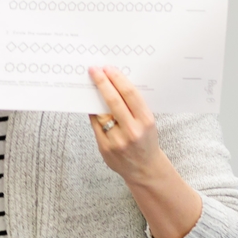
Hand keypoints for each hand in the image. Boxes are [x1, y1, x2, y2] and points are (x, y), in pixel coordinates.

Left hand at [88, 66, 165, 183]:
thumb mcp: (147, 122)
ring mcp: (117, 141)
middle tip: (94, 70)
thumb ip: (133, 107)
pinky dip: (94, 114)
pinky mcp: (105, 148)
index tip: (108, 68)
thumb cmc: (146, 141)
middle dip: (102, 83)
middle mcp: (132, 131)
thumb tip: (113, 84)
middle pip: (113, 101)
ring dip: (95, 97)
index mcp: (146, 121)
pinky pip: (96, 125)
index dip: (117, 79)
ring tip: (91, 86)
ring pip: (101, 113)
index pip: (130, 94)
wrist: (145, 169)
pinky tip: (91, 105)